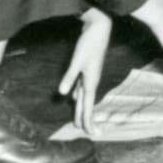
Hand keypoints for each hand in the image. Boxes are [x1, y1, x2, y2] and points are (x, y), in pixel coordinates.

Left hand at [57, 8, 112, 133]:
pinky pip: (82, 87)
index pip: (88, 106)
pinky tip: (74, 96)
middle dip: (86, 118)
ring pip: (84, 96)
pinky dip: (78, 95)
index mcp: (91, 81)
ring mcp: (89, 75)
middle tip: (88, 133)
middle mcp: (91, 80)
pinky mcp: (86, 68)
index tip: (90, 133)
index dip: (87, 120)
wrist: (99, 28)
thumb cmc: (89, 43)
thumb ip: (69, 77)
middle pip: (87, 104)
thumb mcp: (77, 60)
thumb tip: (62, 93)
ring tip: (79, 120)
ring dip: (81, 108)